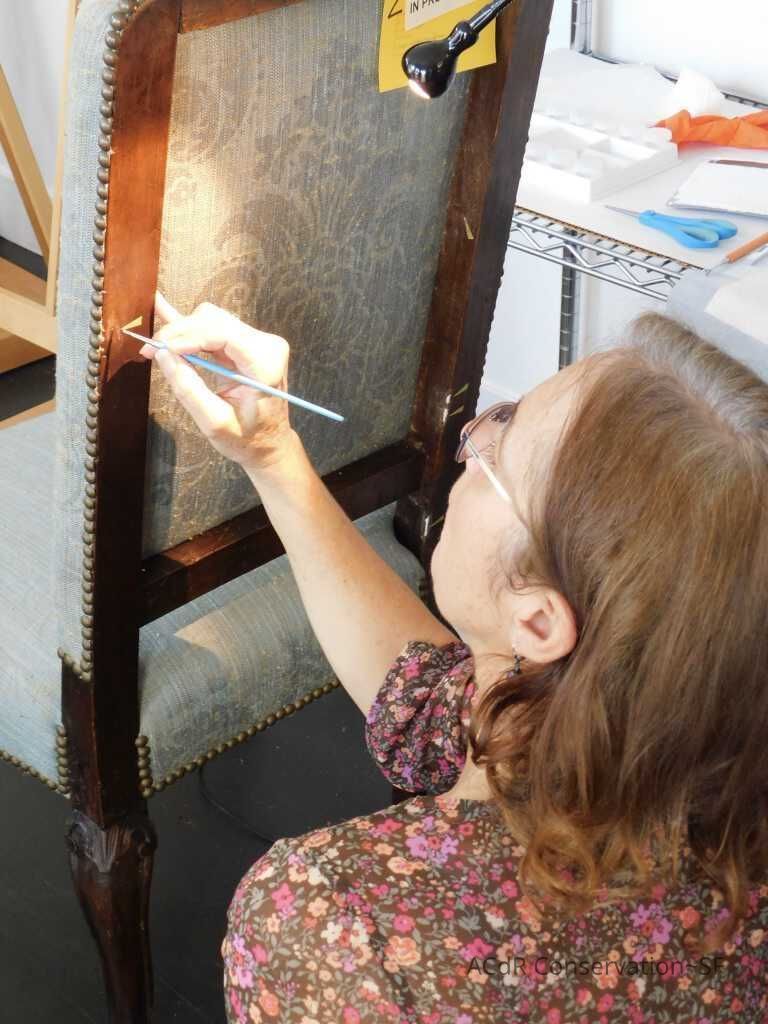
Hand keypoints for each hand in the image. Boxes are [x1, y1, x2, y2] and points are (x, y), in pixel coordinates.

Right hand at [139, 292, 295, 471]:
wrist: (269, 443)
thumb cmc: (247, 438)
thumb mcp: (214, 422)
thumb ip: (189, 389)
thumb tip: (163, 355)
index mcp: (266, 363)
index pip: (221, 333)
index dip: (186, 336)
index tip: (157, 348)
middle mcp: (267, 345)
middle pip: (213, 320)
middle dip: (178, 332)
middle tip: (150, 350)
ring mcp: (258, 341)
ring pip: (210, 319)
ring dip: (181, 331)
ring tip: (158, 347)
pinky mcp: (246, 343)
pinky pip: (214, 326)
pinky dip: (190, 326)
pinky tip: (164, 309)